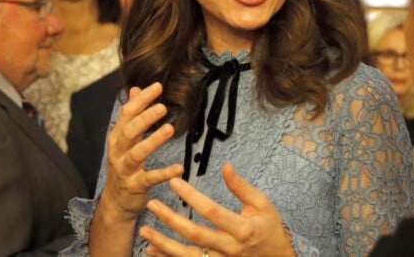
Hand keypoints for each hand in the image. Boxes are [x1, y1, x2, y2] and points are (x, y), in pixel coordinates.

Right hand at [100, 83, 183, 222]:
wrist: (115, 202)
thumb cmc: (124, 164)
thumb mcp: (124, 139)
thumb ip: (131, 114)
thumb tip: (135, 89)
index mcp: (117, 137)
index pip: (127, 114)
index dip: (141, 100)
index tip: (158, 87)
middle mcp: (118, 151)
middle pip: (129, 131)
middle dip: (145, 118)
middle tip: (163, 107)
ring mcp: (125, 169)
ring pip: (137, 153)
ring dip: (153, 141)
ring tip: (169, 129)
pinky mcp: (135, 186)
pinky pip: (149, 178)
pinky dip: (164, 173)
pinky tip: (179, 168)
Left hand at [140, 163, 295, 256]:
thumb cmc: (269, 226)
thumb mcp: (262, 202)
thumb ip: (241, 187)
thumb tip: (226, 166)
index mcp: (241, 228)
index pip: (211, 211)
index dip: (191, 197)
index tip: (174, 182)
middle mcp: (229, 248)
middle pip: (194, 235)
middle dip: (170, 219)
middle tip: (152, 203)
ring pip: (187, 256)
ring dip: (163, 244)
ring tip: (144, 231)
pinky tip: (152, 250)